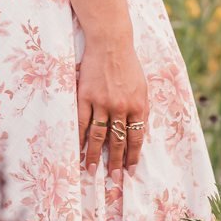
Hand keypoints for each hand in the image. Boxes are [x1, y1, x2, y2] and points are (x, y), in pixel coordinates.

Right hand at [78, 36, 148, 174]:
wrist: (111, 43)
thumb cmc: (128, 64)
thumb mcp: (142, 87)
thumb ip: (140, 109)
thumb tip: (138, 131)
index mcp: (138, 106)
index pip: (136, 138)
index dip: (132, 156)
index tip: (129, 170)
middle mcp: (121, 107)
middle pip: (118, 141)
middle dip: (116, 161)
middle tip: (113, 178)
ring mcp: (102, 102)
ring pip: (98, 135)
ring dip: (95, 155)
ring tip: (91, 170)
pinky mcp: (85, 96)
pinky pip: (82, 122)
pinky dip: (80, 138)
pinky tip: (78, 149)